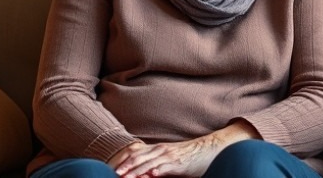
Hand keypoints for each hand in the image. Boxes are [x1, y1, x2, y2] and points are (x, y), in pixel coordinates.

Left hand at [108, 120, 259, 176]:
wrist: (210, 148)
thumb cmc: (190, 156)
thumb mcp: (170, 158)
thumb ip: (156, 163)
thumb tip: (143, 173)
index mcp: (157, 149)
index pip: (135, 153)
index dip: (122, 161)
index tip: (111, 170)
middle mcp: (161, 150)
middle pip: (138, 158)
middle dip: (124, 167)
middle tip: (111, 174)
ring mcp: (170, 156)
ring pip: (148, 163)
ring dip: (135, 171)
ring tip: (124, 177)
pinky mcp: (180, 163)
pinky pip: (166, 167)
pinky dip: (157, 170)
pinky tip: (151, 175)